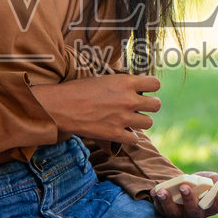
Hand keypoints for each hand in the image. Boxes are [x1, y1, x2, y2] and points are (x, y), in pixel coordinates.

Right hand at [31, 73, 160, 143]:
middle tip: (140, 106)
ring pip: (149, 123)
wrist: (61, 106)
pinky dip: (130, 137)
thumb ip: (121, 83)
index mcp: (125, 82)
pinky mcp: (115, 134)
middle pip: (156, 105)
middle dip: (150, 106)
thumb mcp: (103, 78)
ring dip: (141, 121)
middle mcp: (128, 100)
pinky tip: (122, 132)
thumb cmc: (78, 89)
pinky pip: (134, 139)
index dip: (151, 87)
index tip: (145, 90)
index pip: (155, 84)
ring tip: (131, 119)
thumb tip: (134, 83)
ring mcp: (123, 118)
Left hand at [148, 170, 217, 217]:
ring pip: (173, 212)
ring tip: (163, 191)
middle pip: (194, 211)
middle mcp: (195, 214)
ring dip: (167, 202)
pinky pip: (160, 208)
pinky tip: (155, 191)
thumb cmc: (198, 184)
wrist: (178, 186)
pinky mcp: (164, 211)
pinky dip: (157, 199)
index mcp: (209, 207)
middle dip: (189, 199)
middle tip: (185, 187)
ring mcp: (179, 215)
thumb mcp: (208, 180)